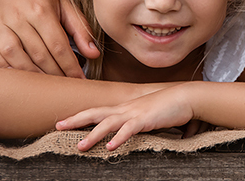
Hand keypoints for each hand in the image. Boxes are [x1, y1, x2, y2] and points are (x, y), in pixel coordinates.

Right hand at [0, 0, 99, 76]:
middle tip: (67, 86)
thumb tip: (94, 53)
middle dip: (55, 74)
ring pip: (14, 57)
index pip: (58, 46)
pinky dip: (4, 67)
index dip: (70, 66)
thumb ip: (79, 27)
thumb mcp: (66, 0)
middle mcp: (18, 17)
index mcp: (41, 9)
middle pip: (37, 54)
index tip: (80, 80)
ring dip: (31, 74)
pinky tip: (19, 75)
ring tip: (46, 85)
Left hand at [56, 87, 196, 150]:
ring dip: (93, 135)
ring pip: (109, 123)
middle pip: (96, 113)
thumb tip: (126, 133)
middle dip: (76, 120)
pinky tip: (110, 147)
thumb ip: (135, 123)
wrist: (186, 97)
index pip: (97, 111)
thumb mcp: (146, 115)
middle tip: (57, 126)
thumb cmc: (168, 107)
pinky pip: (129, 129)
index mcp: (125, 108)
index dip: (80, 116)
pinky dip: (119, 138)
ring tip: (80, 147)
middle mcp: (126, 109)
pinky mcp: (146, 119)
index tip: (63, 121)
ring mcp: (135, 113)